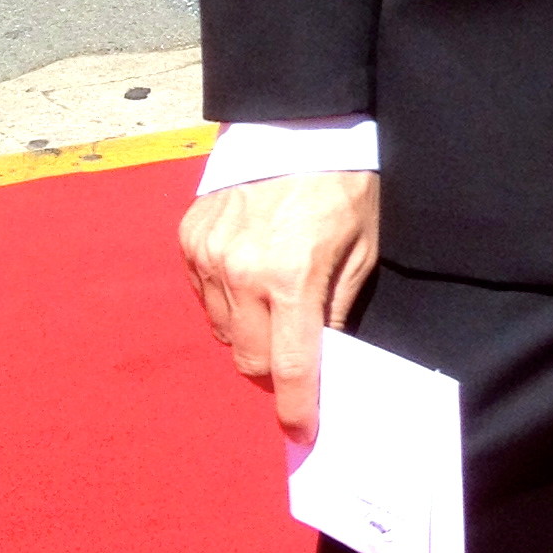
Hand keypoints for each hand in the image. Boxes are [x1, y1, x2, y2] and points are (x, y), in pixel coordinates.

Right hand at [180, 170, 379, 441]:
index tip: (302, 432)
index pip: (291, 367)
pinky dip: (227, 300)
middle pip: (250, 360)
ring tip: (276, 301)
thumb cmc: (342, 183)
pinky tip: (251, 274)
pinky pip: (205, 297)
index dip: (297, 409)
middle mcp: (242, 273)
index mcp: (292, 278)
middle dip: (276, 369)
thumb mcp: (362, 247)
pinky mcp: (190, 239)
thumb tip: (326, 358)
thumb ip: (340, 307)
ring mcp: (209, 256)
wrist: (296, 121)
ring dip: (251, 334)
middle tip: (297, 352)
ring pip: (224, 333)